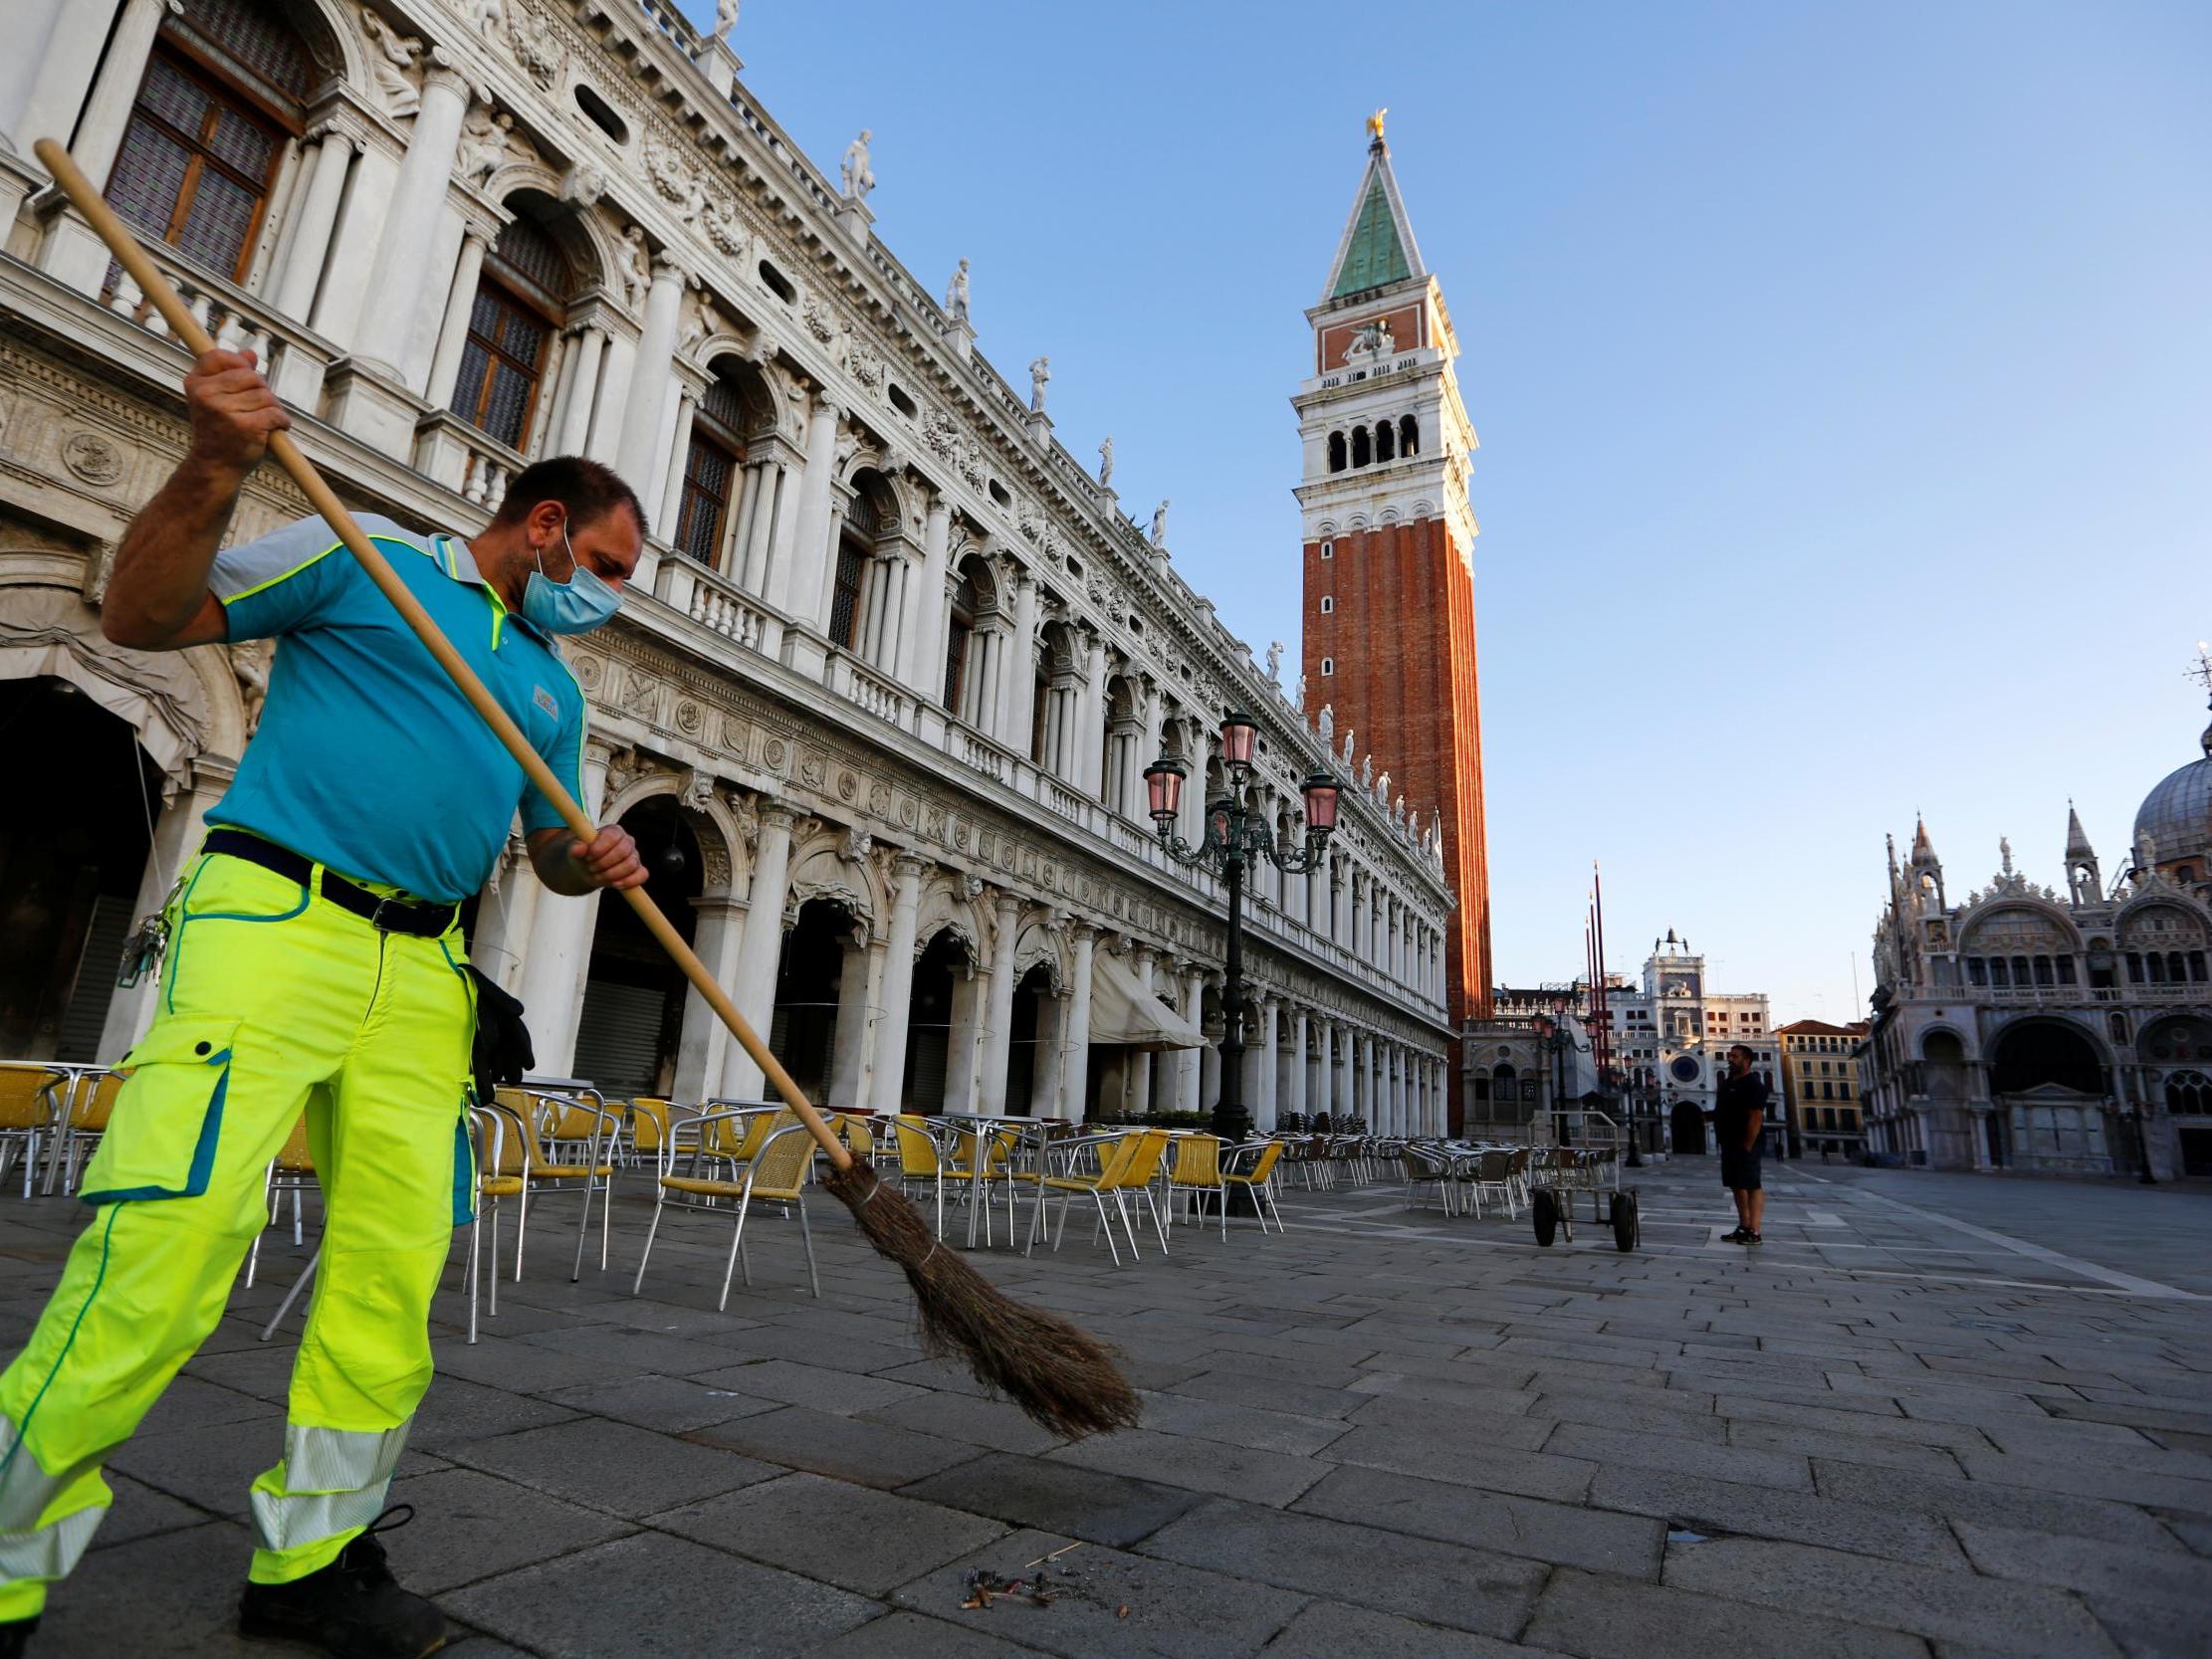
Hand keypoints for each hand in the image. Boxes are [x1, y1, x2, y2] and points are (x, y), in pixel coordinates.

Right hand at [184, 348, 287, 471]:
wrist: (216, 466)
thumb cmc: (219, 430)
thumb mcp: (217, 399)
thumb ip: (231, 374)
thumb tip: (250, 353)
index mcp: (196, 384)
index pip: (220, 356)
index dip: (239, 364)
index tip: (245, 380)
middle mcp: (207, 395)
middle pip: (251, 376)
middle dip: (261, 390)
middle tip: (256, 407)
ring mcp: (225, 411)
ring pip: (266, 395)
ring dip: (273, 408)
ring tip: (263, 421)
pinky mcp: (246, 427)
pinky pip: (276, 413)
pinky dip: (282, 421)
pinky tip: (276, 428)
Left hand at [568, 824, 645, 889]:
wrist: (587, 869)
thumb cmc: (583, 856)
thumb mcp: (575, 851)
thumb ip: (576, 848)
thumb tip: (578, 848)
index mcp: (613, 831)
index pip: (613, 836)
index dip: (601, 847)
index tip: (588, 856)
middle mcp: (627, 841)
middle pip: (623, 851)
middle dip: (605, 863)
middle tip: (591, 868)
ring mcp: (634, 856)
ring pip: (631, 864)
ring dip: (612, 874)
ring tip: (597, 876)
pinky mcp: (639, 870)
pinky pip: (642, 875)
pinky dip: (629, 881)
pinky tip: (615, 884)